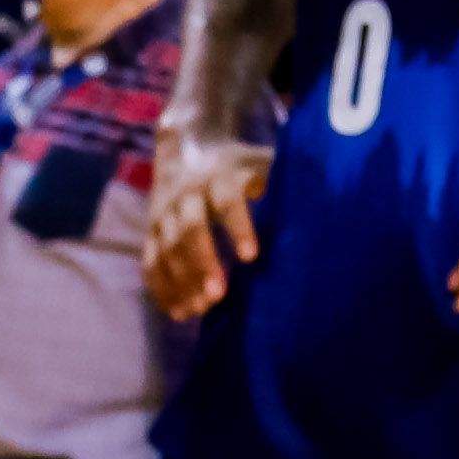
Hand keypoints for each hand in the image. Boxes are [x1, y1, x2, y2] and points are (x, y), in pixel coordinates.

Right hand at [145, 139, 265, 321]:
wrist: (186, 147)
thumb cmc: (237, 164)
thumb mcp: (257, 162)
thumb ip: (274, 183)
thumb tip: (308, 208)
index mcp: (218, 177)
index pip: (227, 201)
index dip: (239, 228)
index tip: (251, 257)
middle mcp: (186, 194)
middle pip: (191, 229)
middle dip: (203, 262)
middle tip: (218, 295)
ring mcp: (163, 213)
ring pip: (167, 249)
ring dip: (181, 281)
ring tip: (198, 310)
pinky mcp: (150, 231)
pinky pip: (151, 262)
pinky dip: (161, 288)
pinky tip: (177, 311)